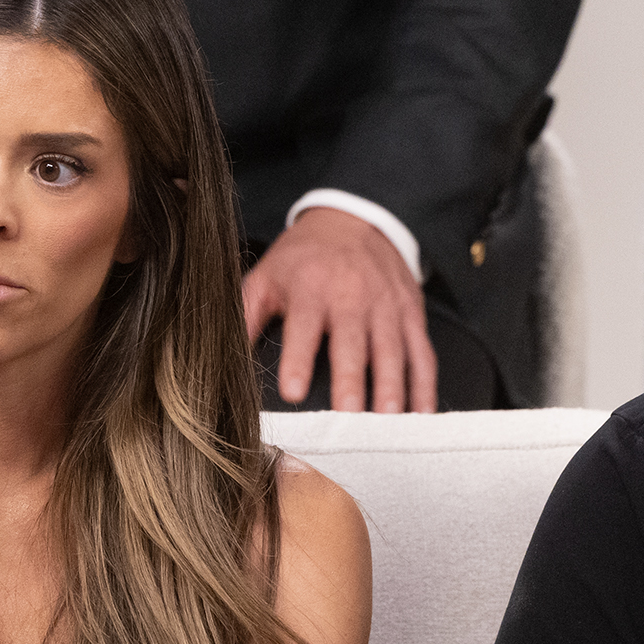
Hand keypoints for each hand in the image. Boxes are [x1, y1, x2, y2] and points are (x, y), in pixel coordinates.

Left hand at [243, 207, 436, 413]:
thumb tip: (219, 353)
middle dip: (352, 380)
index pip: (304, 326)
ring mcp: (387, 307)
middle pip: (353, 344)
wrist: (356, 220)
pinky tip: (421, 414)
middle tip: (349, 416)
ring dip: (392, 388)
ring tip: (388, 423)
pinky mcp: (412, 314)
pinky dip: (424, 386)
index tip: (292, 391)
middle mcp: (352, 297)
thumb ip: (245, 314)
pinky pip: (422, 353)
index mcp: (312, 289)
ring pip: (392, 352)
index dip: (298, 359)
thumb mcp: (268, 276)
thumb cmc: (305, 257)